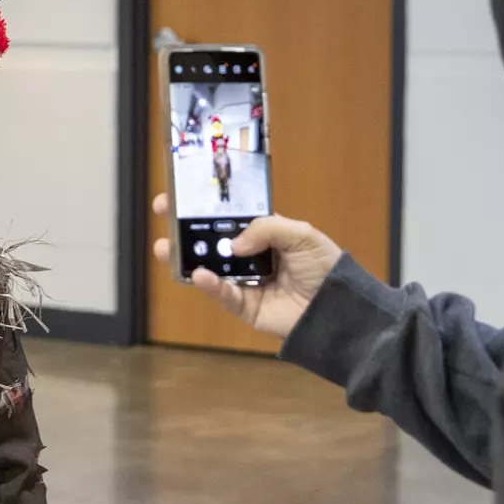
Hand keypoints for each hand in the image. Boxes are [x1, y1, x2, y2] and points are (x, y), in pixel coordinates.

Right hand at [151, 194, 342, 339]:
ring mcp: (246, 282)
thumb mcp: (301, 235)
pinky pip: (223, 295)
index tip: (182, 193)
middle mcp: (251, 256)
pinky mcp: (246, 307)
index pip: (231, 216)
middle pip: (213, 240)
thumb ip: (266, 228)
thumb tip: (233, 244)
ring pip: (210, 268)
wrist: (340, 309)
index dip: (208, 206)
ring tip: (165, 248)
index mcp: (265, 233)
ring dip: (186, 258)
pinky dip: (209, 285)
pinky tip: (199, 275)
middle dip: (186, 228)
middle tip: (163, 213)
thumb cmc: (325, 266)